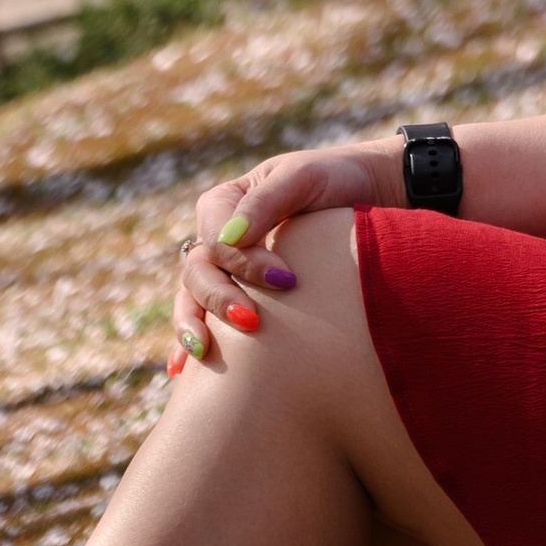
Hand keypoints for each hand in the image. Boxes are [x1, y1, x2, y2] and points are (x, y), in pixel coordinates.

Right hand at [168, 141, 391, 369]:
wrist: (363, 196)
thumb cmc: (332, 180)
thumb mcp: (302, 177)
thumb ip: (265, 201)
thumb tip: (230, 238)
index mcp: (223, 204)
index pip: (216, 240)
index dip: (242, 263)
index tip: (286, 279)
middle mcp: (216, 238)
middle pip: (197, 273)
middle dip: (218, 300)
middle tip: (252, 321)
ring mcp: (223, 269)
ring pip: (191, 298)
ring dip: (194, 324)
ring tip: (204, 350)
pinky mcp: (238, 294)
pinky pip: (203, 318)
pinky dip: (188, 341)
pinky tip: (182, 368)